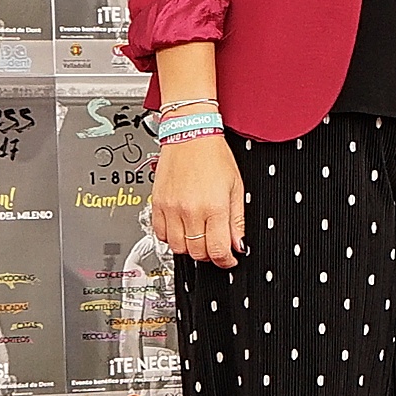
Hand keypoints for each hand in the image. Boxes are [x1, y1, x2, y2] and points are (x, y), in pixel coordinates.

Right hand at [148, 137, 245, 263]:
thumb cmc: (214, 155)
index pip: (218, 250)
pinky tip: (181, 228)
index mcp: (214, 207)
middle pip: (198, 253)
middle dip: (209, 254)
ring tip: (198, 236)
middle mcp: (191, 210)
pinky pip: (160, 234)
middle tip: (215, 245)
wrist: (190, 134)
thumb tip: (238, 244)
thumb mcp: (236, 187)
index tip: (228, 259)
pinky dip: (171, 237)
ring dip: (190, 248)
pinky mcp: (157, 205)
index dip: (225, 261)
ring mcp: (171, 209)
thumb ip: (237, 220)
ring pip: (178, 248)